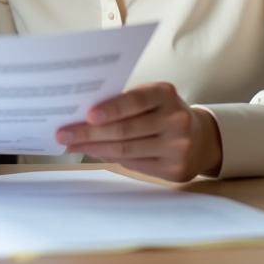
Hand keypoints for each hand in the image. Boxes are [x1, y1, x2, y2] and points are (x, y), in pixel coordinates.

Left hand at [56, 82, 222, 182]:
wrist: (200, 138)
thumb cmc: (162, 112)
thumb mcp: (150, 98)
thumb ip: (122, 103)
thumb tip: (81, 116)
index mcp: (166, 94)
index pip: (135, 101)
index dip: (111, 109)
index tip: (86, 115)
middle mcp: (176, 119)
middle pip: (125, 130)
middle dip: (89, 133)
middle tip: (63, 134)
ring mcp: (178, 147)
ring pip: (126, 150)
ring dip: (93, 148)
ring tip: (71, 145)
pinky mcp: (175, 169)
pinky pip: (134, 164)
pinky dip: (110, 158)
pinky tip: (93, 153)